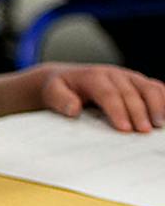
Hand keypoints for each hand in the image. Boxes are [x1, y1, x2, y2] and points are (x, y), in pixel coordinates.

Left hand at [39, 63, 164, 132]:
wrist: (64, 77)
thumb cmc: (59, 88)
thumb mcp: (52, 92)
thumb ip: (60, 100)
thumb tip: (73, 109)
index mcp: (93, 76)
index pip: (108, 93)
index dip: (117, 110)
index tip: (124, 129)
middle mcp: (114, 74)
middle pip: (130, 92)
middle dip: (139, 112)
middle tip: (144, 131)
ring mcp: (128, 77)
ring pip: (148, 87)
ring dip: (157, 105)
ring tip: (160, 125)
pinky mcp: (138, 82)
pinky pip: (156, 88)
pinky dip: (164, 99)